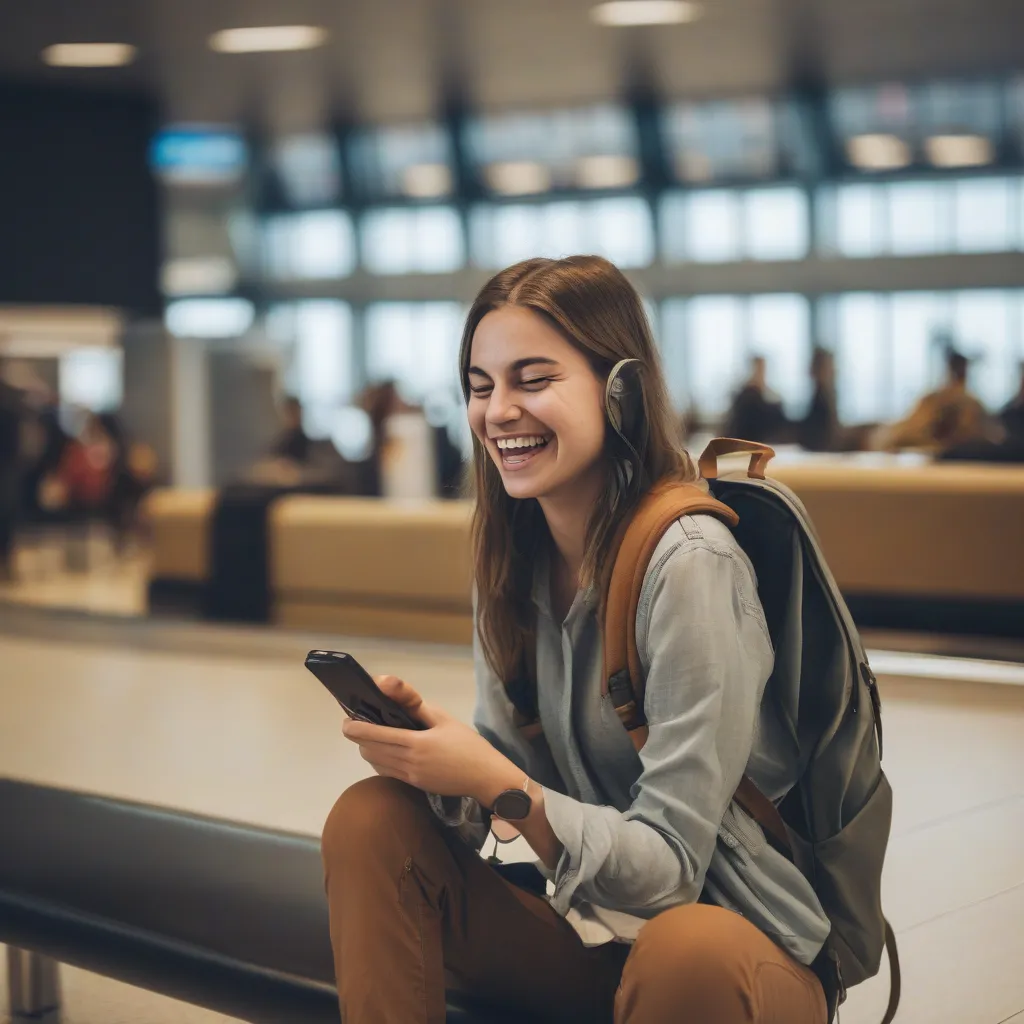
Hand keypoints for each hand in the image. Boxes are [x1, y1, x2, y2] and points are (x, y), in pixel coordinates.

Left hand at [341, 676, 520, 804]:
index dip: (357, 729)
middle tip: (355, 725)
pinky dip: (379, 761)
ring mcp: (410, 776)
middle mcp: (409, 762)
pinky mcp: (414, 785)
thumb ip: (418, 707)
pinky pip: (387, 772)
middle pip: (370, 750)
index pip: (376, 735)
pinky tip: (384, 752)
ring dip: (367, 750)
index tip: (346, 722)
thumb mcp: (445, 719)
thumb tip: (394, 695)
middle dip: (359, 738)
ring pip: (376, 763)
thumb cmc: (468, 744)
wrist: (484, 776)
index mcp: (416, 742)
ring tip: (369, 737)